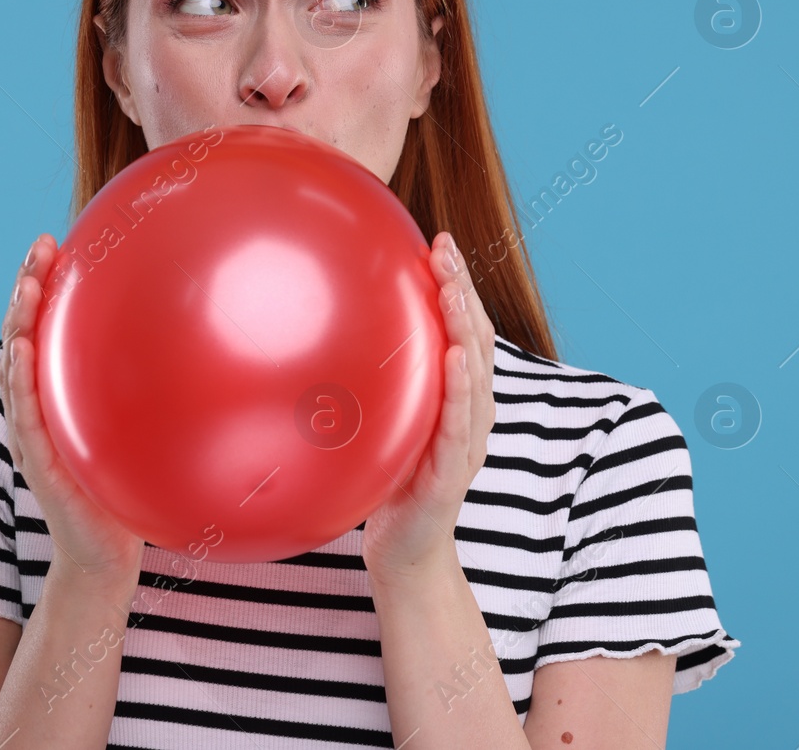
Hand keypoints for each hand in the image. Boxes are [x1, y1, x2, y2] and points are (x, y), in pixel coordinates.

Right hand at [0, 233, 144, 580]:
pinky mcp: (40, 462)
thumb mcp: (142, 430)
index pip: (48, 330)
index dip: (47, 287)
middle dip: (27, 288)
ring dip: (18, 322)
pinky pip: (26, 416)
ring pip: (17, 368)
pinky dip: (20, 380)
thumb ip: (158, 391)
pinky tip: (24, 349)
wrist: (107, 555)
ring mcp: (34, 434)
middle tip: (40, 245)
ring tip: (26, 283)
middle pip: (24, 336)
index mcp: (60, 398)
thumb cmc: (130, 489)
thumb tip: (212, 345)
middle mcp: (40, 410)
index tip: (57, 242)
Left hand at [360, 231, 495, 580]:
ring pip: (474, 372)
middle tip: (445, 247)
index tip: (439, 242)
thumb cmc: (390, 487)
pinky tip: (452, 357)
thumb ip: (376, 385)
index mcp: (459, 398)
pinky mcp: (453, 471)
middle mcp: (472, 413)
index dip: (458, 285)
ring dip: (465, 326)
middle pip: (475, 339)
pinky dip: (460, 387)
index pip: (464, 330)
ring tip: (452, 287)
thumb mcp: (383, 425)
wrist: (403, 556)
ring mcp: (467, 441)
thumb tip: (323, 336)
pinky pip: (460, 423)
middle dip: (463, 289)